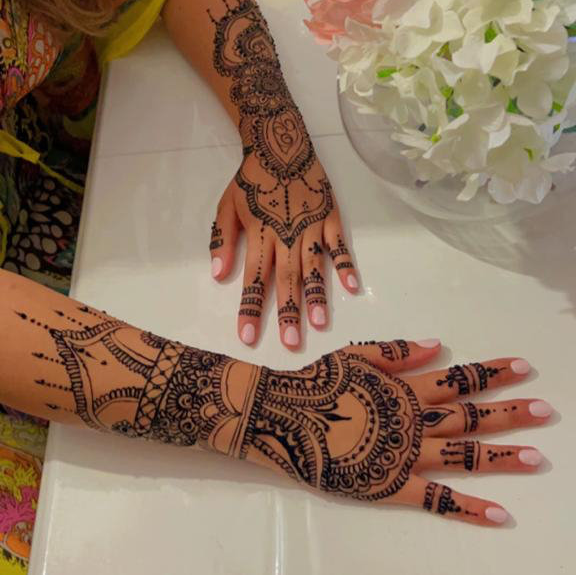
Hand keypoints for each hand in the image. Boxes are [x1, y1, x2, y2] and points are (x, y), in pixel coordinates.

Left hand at [210, 123, 357, 350]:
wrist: (280, 145)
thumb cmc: (251, 180)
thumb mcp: (226, 206)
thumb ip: (222, 240)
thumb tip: (218, 275)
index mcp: (260, 235)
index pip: (254, 279)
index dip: (250, 309)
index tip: (247, 336)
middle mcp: (287, 235)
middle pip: (287, 279)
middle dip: (288, 312)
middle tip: (291, 343)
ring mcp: (312, 227)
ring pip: (314, 266)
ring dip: (317, 295)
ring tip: (319, 322)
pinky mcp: (330, 217)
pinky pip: (339, 245)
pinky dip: (346, 265)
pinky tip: (351, 287)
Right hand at [222, 340, 550, 524]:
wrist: (282, 415)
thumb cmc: (317, 382)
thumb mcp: (356, 354)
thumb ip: (397, 351)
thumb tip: (437, 344)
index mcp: (406, 387)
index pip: (459, 378)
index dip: (492, 372)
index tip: (522, 366)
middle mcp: (414, 420)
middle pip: (472, 416)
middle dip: (511, 411)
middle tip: (546, 410)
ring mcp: (406, 454)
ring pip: (464, 455)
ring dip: (502, 456)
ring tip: (537, 457)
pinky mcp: (392, 485)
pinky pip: (437, 499)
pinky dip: (469, 508)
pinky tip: (498, 514)